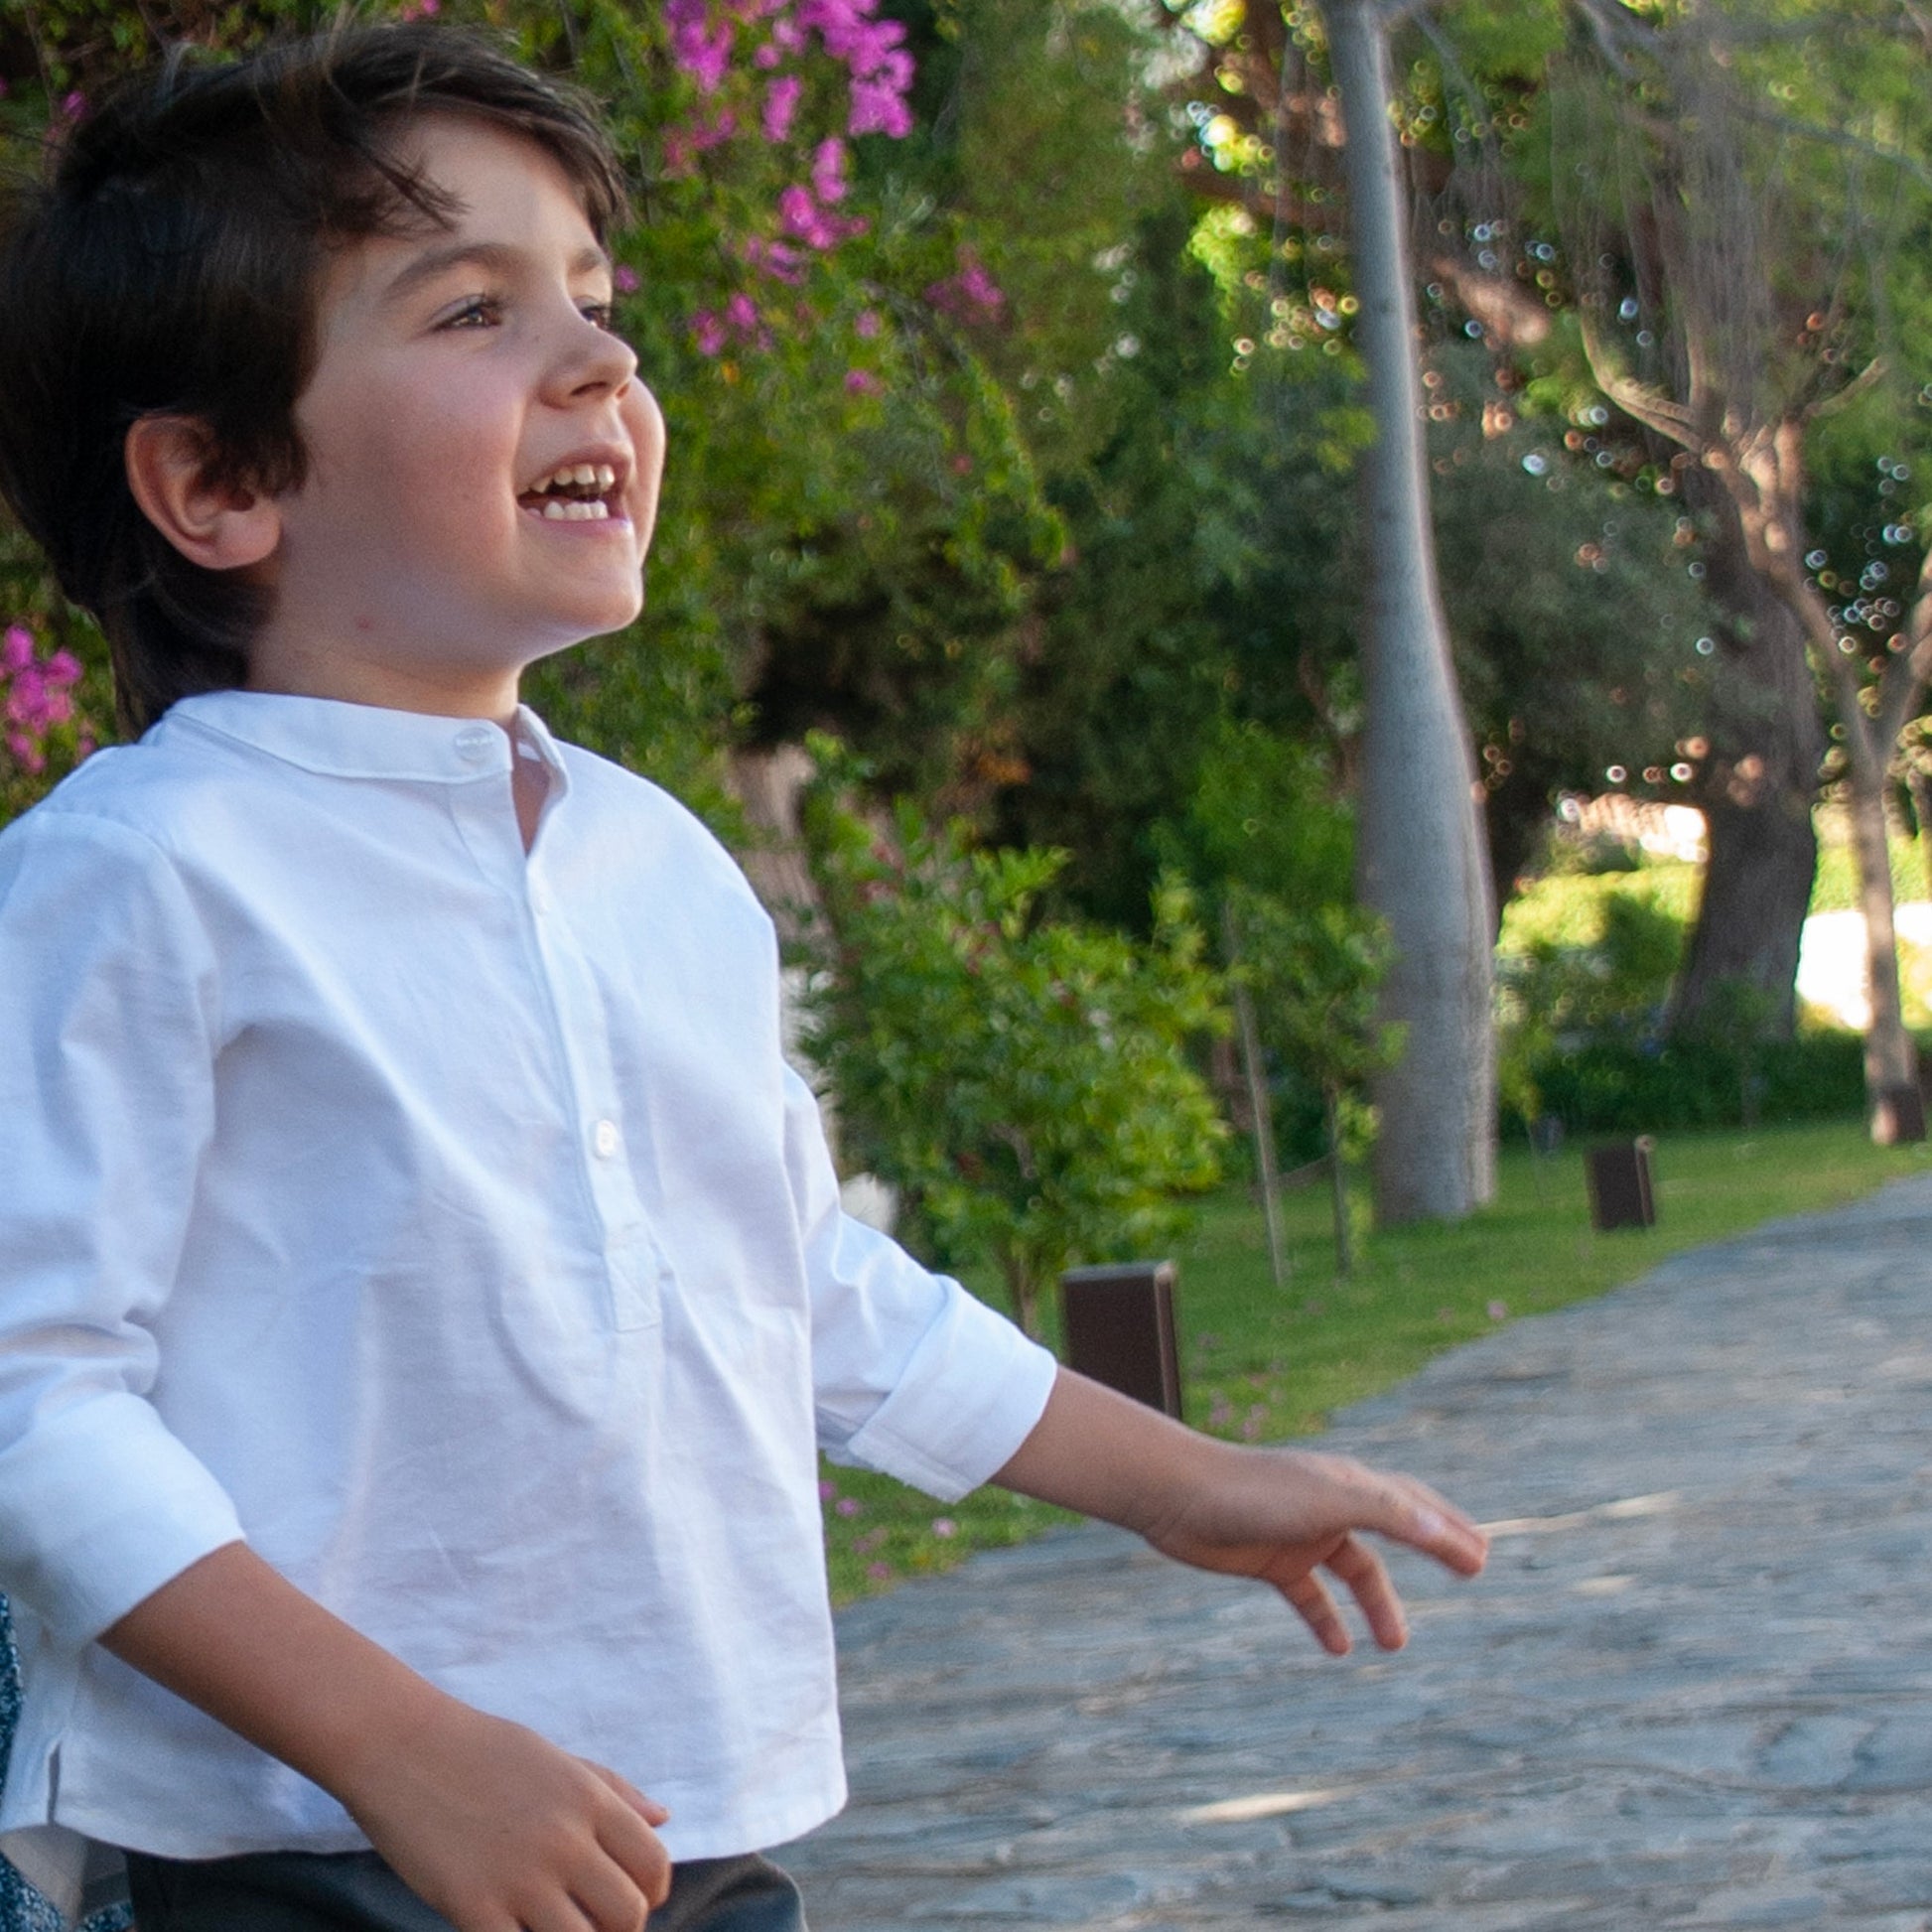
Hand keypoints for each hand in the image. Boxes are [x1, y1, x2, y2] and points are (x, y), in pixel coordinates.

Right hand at [338, 1697, 671, 1931]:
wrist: (399, 1744)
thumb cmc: (480, 1750)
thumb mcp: (555, 1758)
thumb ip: (612, 1790)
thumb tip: (663, 1819)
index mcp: (589, 1798)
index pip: (654, 1865)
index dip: (651, 1893)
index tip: (628, 1898)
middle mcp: (565, 1838)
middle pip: (628, 1915)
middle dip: (617, 1928)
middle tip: (588, 1920)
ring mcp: (520, 1875)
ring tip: (551, 1926)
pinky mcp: (473, 1906)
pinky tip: (510, 1931)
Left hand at [1142, 1443, 1487, 1655]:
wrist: (1178, 1494)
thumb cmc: (1254, 1492)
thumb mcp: (1330, 1501)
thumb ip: (1389, 1513)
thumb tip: (1446, 1533)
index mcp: (1349, 1483)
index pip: (1413, 1506)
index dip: (1448, 1529)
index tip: (1481, 1556)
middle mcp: (1330, 1504)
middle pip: (1394, 1529)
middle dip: (1432, 1549)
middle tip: (1470, 1572)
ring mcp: (1300, 1533)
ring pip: (1354, 1571)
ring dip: (1378, 1605)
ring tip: (1396, 1645)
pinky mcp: (1270, 1559)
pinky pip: (1309, 1595)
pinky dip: (1326, 1620)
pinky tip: (1338, 1649)